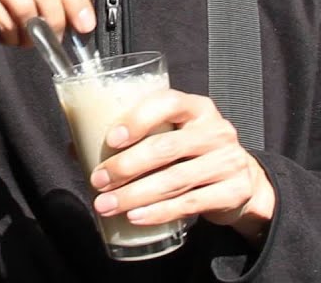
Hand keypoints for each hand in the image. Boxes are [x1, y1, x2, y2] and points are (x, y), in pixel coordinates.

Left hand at [88, 90, 275, 242]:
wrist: (242, 180)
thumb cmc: (193, 152)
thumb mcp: (171, 134)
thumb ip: (134, 136)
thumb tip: (78, 145)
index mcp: (196, 108)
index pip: (168, 103)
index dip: (138, 119)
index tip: (111, 139)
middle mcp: (215, 130)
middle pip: (166, 147)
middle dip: (126, 167)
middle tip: (98, 181)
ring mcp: (228, 161)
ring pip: (175, 179)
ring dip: (135, 195)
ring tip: (107, 204)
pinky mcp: (233, 191)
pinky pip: (190, 203)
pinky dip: (159, 212)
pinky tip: (136, 217)